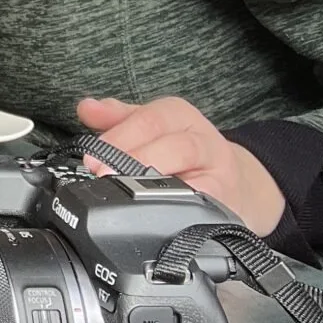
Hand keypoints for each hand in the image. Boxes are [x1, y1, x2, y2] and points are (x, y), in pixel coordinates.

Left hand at [75, 96, 285, 235]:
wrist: (236, 184)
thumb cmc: (184, 153)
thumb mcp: (152, 128)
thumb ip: (118, 119)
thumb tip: (86, 108)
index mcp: (180, 116)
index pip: (149, 120)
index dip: (119, 138)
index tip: (91, 158)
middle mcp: (203, 141)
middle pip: (174, 145)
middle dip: (134, 159)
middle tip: (103, 174)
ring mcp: (218, 174)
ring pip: (193, 176)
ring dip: (157, 183)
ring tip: (127, 193)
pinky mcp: (226, 205)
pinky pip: (206, 207)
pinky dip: (182, 209)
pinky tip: (158, 214)